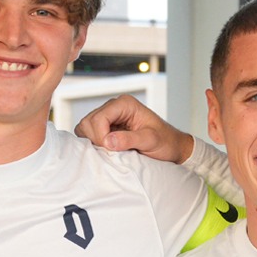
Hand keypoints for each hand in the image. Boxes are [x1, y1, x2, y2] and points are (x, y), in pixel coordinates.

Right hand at [73, 94, 193, 162]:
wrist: (171, 146)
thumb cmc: (165, 141)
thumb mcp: (151, 140)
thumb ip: (130, 140)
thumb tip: (108, 141)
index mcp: (125, 104)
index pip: (99, 118)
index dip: (101, 136)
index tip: (111, 150)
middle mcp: (114, 107)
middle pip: (88, 122)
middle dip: (96, 139)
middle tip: (111, 152)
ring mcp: (108, 117)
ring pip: (85, 128)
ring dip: (93, 142)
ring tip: (110, 151)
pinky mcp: (105, 127)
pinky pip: (88, 134)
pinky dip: (93, 144)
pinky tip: (107, 150)